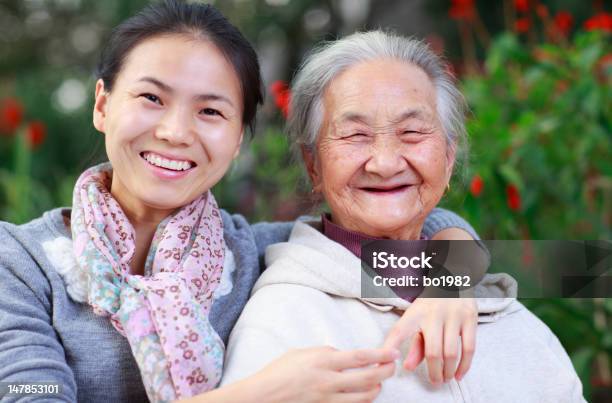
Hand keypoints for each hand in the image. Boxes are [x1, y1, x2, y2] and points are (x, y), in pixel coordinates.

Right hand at [254, 346, 398, 402]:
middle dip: (386, 371)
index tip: (392, 352)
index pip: (360, 357)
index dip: (380, 354)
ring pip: (365, 397)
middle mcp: (329, 381)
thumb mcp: (302, 353)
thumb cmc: (278, 372)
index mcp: (323, 361)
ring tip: (378, 381)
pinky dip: (362, 401)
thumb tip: (343, 355)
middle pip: (369, 378)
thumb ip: (325, 353)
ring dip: (377, 388)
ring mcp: (328, 399)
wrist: (263, 396)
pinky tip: (364, 395)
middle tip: (392, 366)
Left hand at [383, 298, 476, 384]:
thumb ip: (414, 344)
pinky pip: (469, 347)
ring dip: (449, 371)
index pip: (399, 331)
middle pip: (432, 351)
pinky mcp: (470, 317)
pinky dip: (465, 365)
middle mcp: (433, 313)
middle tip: (435, 381)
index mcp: (414, 313)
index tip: (387, 361)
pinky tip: (459, 374)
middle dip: (434, 372)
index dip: (390, 347)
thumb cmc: (432, 305)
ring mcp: (453, 315)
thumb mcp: (418, 318)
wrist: (453, 279)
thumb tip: (408, 367)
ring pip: (451, 352)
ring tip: (446, 378)